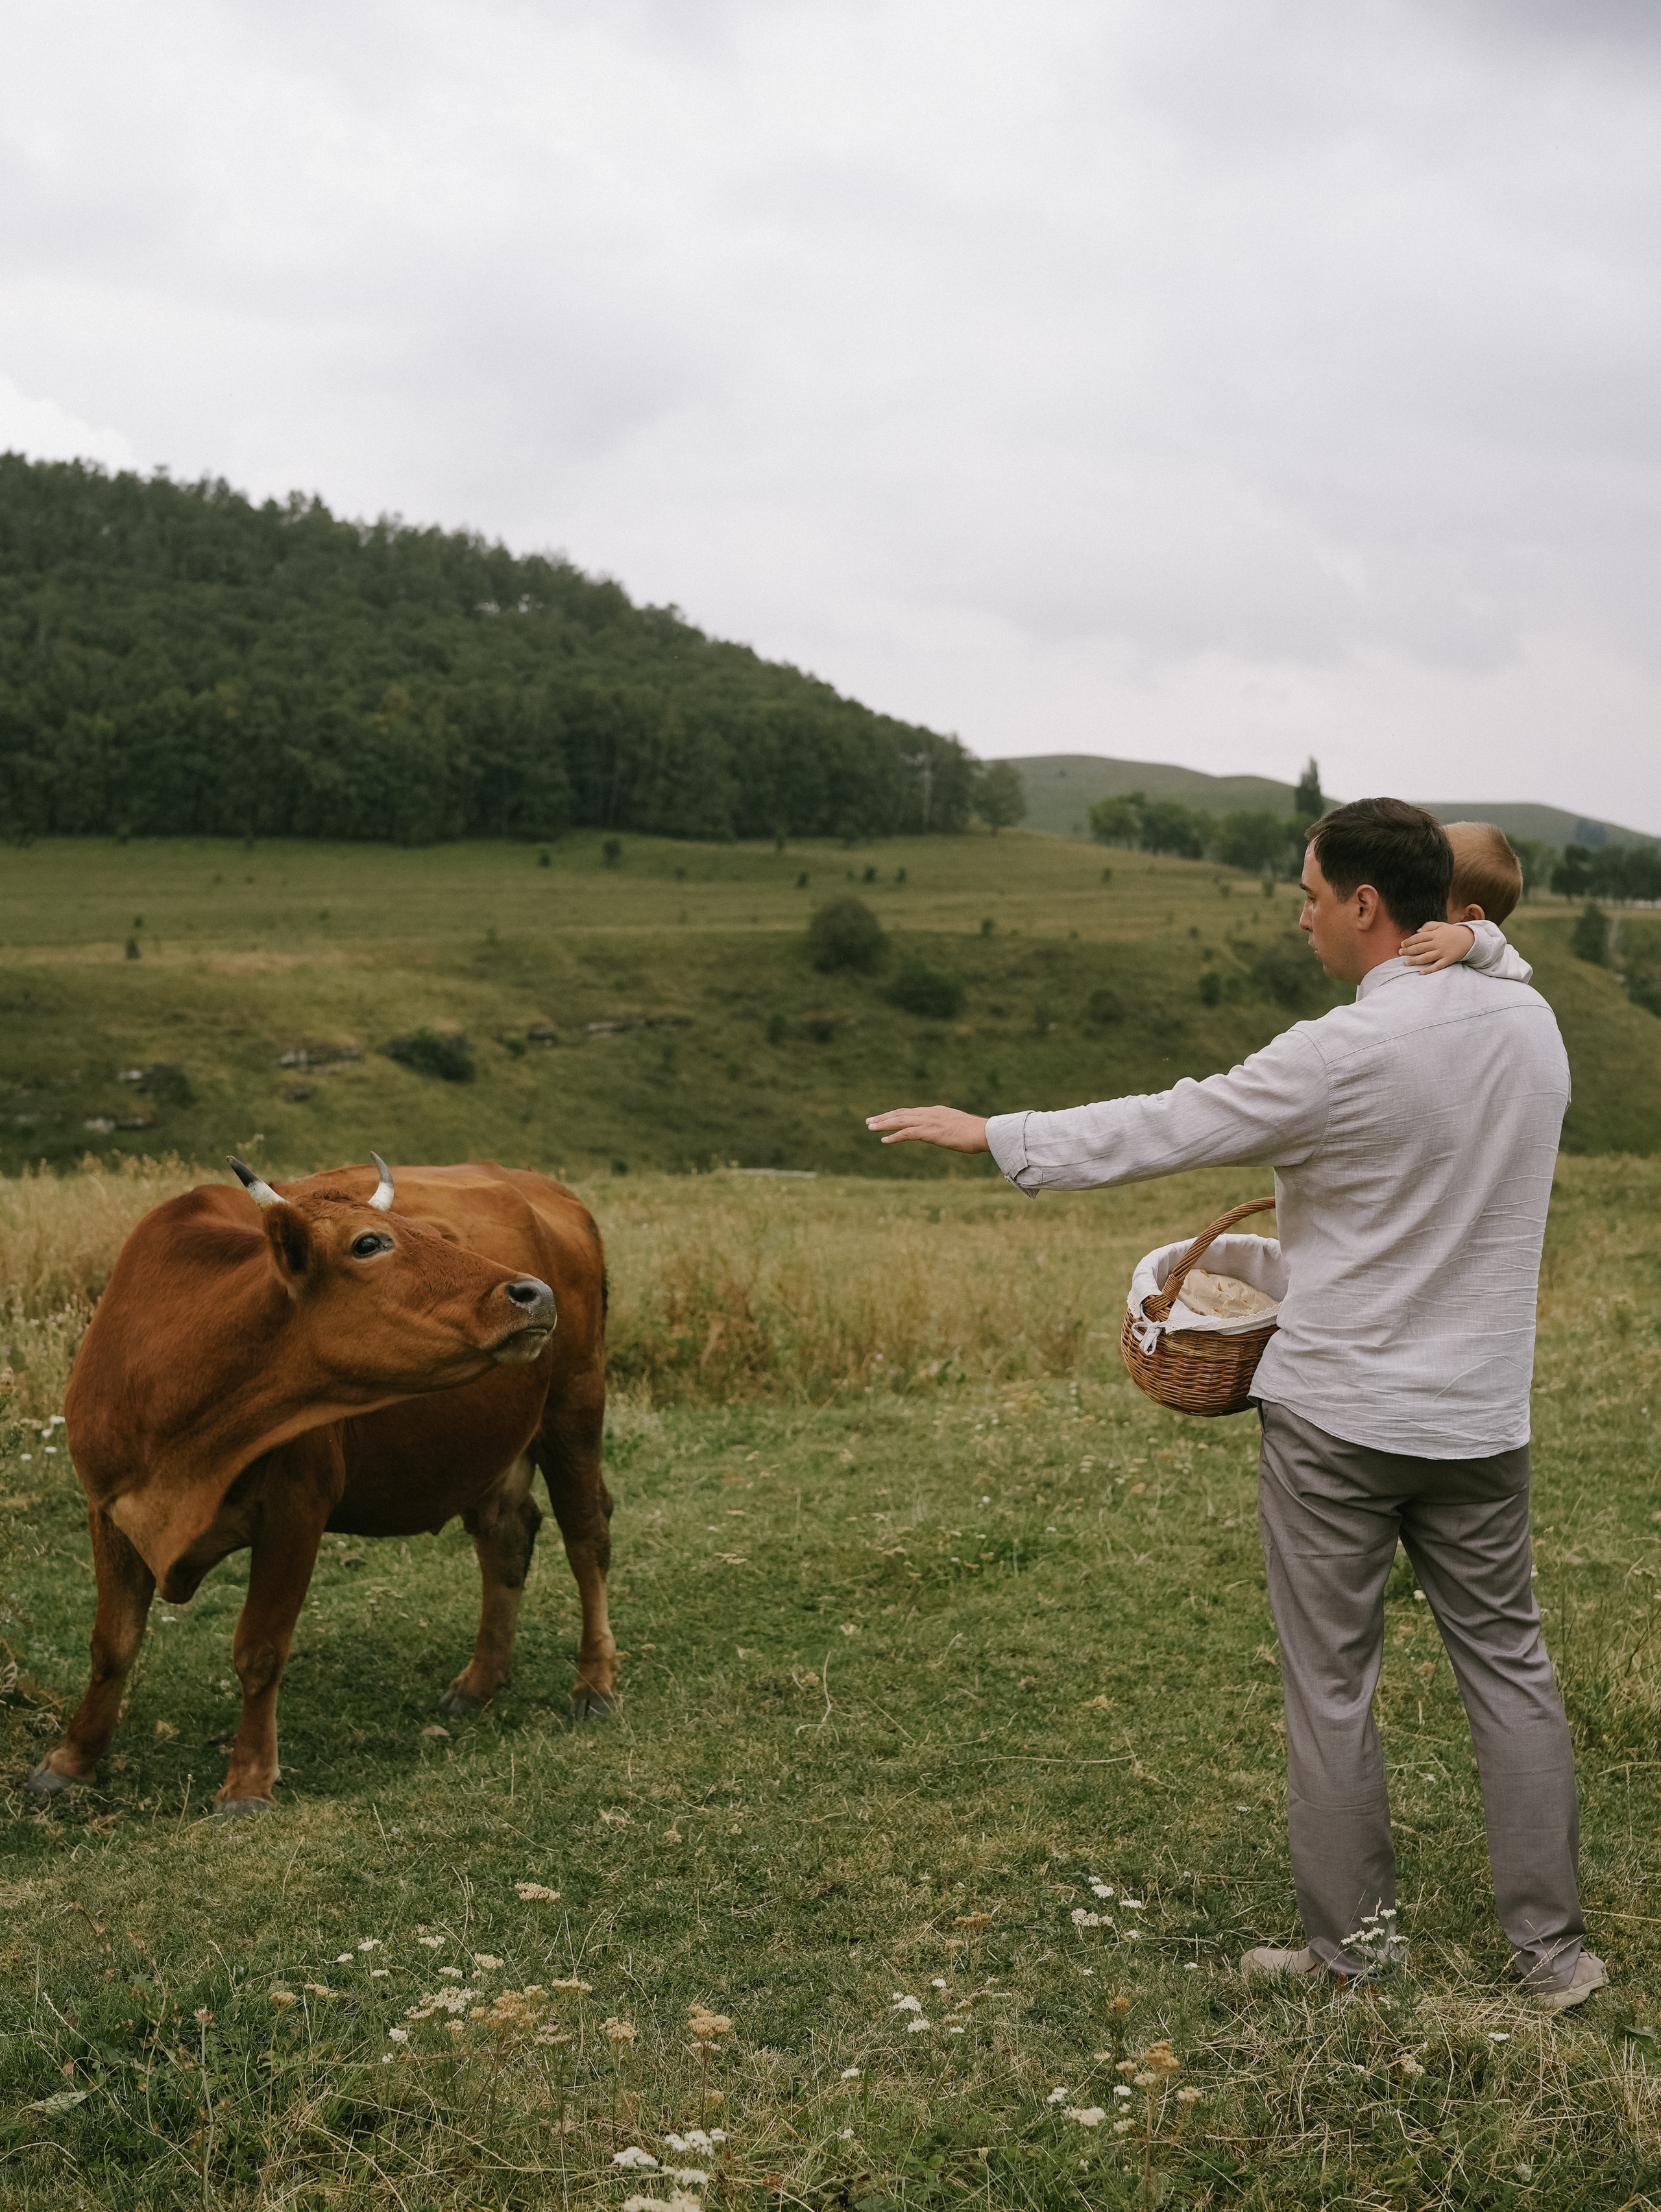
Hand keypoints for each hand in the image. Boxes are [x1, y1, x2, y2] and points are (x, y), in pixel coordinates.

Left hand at [865, 1106, 990, 1151]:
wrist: (984, 1132)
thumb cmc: (976, 1133)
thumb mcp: (959, 1128)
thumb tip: (950, 1135)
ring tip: (871, 1128)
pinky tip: (884, 1140)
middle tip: (870, 1121)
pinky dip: (893, 1136)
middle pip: (901, 1113)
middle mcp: (930, 1113)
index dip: (896, 1115)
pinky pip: (906, 1133)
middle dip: (884, 1117)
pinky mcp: (929, 1132)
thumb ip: (950, 1129)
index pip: (911, 1112)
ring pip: (900, 1121)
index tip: (885, 1118)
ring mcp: (929, 1121)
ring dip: (883, 1124)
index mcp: (936, 1112)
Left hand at [1399, 920, 1474, 971]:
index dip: (1409, 941)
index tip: (1402, 945)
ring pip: (1426, 957)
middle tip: (1400, 953)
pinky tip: (1421, 972)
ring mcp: (1442, 952)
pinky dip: (1429, 969)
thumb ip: (1428, 926)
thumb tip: (1417, 931)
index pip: (1418, 937)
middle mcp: (1437, 943)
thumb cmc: (1451, 932)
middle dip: (1408, 951)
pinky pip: (1438, 966)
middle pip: (1420, 947)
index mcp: (1435, 934)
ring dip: (1415, 960)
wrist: (1468, 938)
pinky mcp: (1448, 960)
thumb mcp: (1441, 925)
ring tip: (1405, 962)